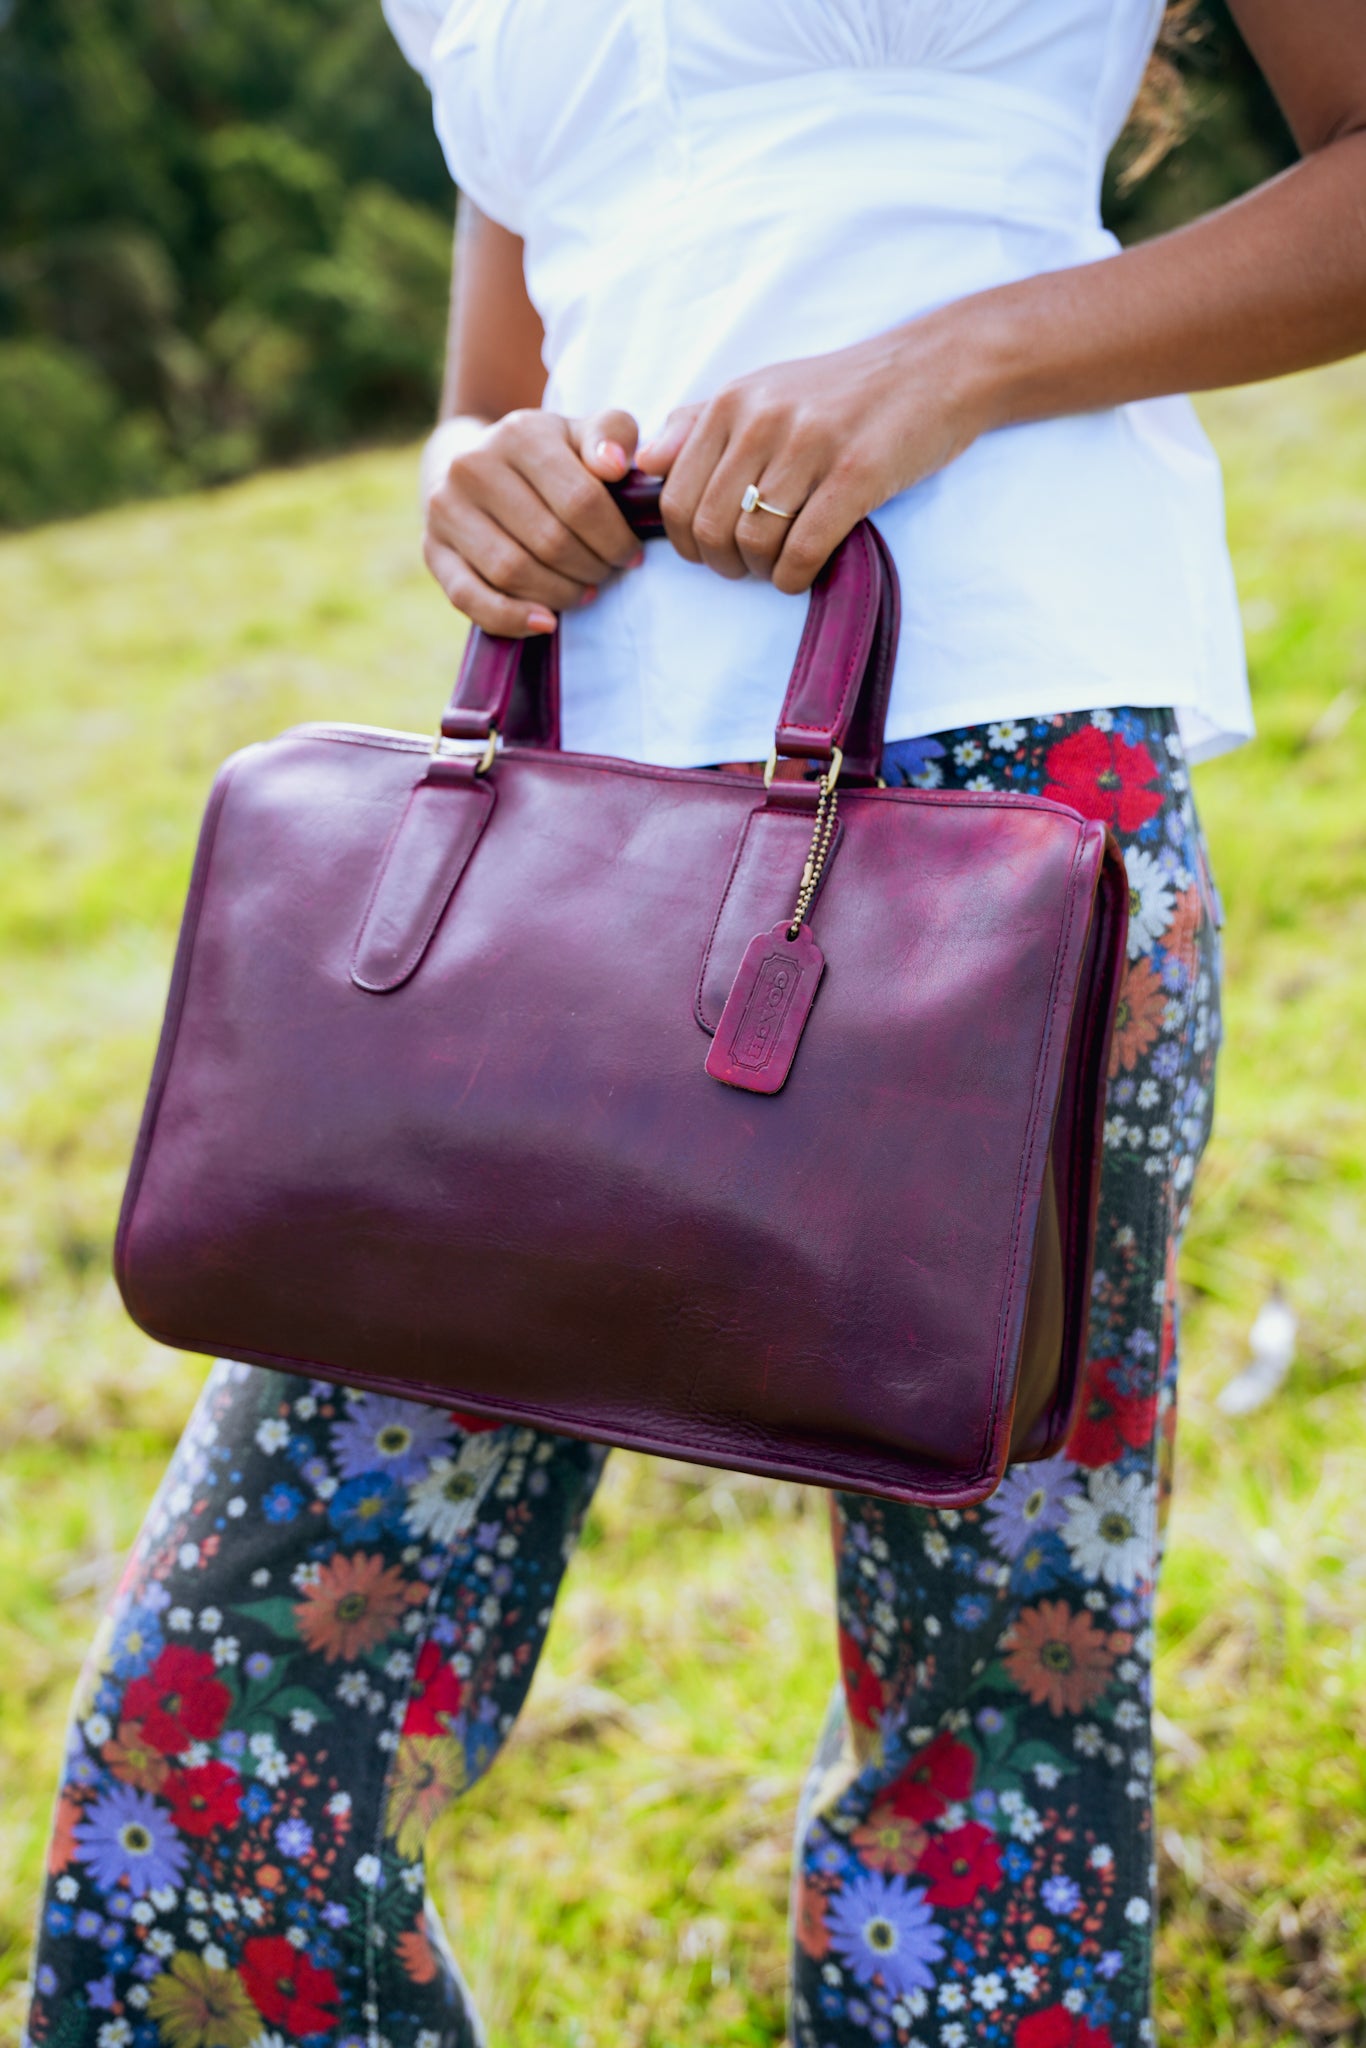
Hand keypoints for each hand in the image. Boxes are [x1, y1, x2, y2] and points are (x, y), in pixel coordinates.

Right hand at [423, 406, 644, 634]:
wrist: (475, 464)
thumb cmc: (547, 457)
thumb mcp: (582, 434)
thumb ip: (612, 435)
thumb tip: (616, 465)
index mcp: (520, 433)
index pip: (581, 500)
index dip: (615, 538)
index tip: (630, 554)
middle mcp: (473, 465)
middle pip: (549, 541)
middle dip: (591, 568)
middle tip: (607, 573)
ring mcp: (446, 509)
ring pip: (513, 572)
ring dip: (560, 594)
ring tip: (583, 592)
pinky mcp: (433, 550)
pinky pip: (471, 597)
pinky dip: (512, 618)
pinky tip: (546, 623)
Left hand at [635, 314, 984, 592]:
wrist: (933, 370)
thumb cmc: (843, 392)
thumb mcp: (763, 391)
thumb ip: (698, 424)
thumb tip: (645, 464)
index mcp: (731, 403)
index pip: (675, 496)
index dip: (686, 542)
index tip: (711, 551)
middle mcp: (762, 420)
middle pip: (709, 526)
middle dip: (721, 564)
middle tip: (746, 567)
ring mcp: (810, 446)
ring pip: (753, 542)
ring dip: (761, 572)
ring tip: (778, 566)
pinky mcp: (855, 474)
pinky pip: (802, 549)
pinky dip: (794, 576)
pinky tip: (803, 572)